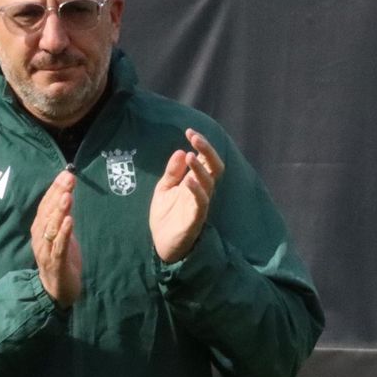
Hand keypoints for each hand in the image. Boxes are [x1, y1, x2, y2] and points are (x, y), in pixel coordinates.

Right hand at [32, 170, 81, 307]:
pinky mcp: (55, 263)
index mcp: (40, 229)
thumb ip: (63, 216)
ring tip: (68, 196)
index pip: (46, 204)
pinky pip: (59, 246)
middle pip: (47, 212)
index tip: (66, 173)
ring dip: (59, 211)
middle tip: (69, 179)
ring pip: (51, 227)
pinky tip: (70, 221)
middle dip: (58, 194)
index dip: (54, 188)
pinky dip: (64, 233)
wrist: (58, 291)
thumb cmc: (61, 260)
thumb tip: (67, 194)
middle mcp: (40, 237)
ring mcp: (46, 250)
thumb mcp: (63, 235)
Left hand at [150, 128, 222, 263]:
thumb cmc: (166, 217)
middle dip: (207, 150)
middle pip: (215, 167)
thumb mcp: (164, 189)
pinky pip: (201, 203)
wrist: (161, 245)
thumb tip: (180, 151)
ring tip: (190, 156)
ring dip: (200, 168)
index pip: (205, 160)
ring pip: (209, 183)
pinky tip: (188, 180)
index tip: (189, 131)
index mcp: (196, 183)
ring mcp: (200, 205)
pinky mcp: (195, 219)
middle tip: (195, 137)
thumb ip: (172, 172)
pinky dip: (196, 190)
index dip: (201, 145)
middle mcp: (202, 192)